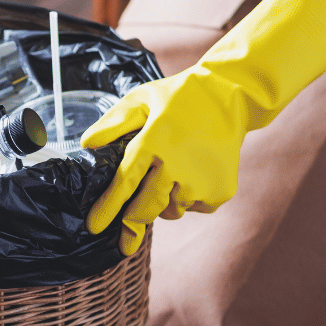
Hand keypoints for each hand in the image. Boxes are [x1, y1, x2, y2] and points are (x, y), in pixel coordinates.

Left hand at [83, 0, 325, 255]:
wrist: (239, 89)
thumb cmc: (183, 92)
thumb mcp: (142, 96)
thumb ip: (112, 121)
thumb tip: (86, 143)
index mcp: (154, 139)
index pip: (124, 180)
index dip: (108, 206)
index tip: (94, 225)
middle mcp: (177, 161)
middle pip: (147, 207)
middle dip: (132, 224)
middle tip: (121, 235)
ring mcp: (202, 176)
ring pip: (172, 209)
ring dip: (164, 203)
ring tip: (166, 181)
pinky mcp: (222, 188)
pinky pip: (196, 207)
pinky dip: (190, 199)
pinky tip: (188, 178)